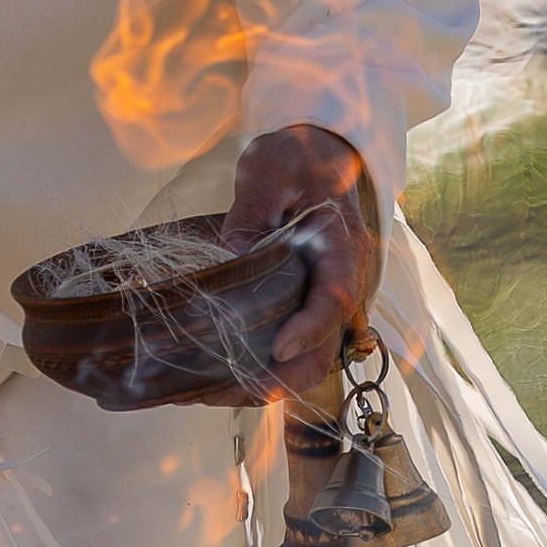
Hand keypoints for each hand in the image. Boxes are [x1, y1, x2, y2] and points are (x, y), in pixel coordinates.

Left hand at [224, 122, 380, 388]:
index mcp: (343, 248)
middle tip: (220, 389)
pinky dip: (256, 370)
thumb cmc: (297, 158)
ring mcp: (324, 300)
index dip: (310, 329)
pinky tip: (212, 376)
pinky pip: (290, 349)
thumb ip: (252, 211)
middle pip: (324, 349)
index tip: (279, 350)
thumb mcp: (269, 171)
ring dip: (261, 384)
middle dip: (277, 379)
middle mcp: (341, 283)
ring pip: (306, 361)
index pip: (335, 298)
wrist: (318, 154)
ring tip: (204, 392)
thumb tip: (233, 256)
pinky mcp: (304, 307)